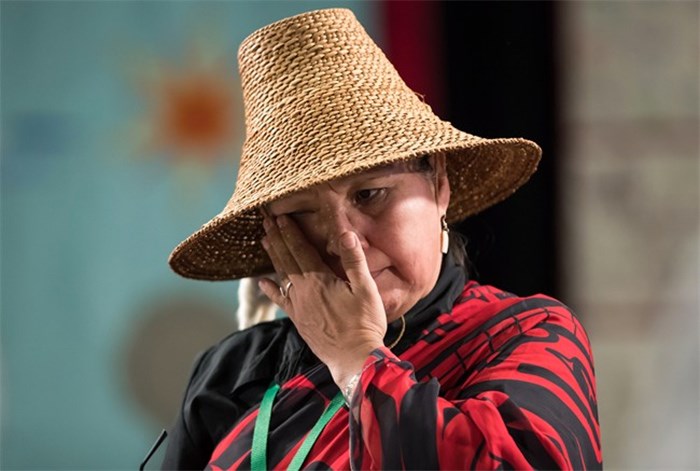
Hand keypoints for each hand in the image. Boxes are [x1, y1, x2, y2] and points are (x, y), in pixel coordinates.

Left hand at [258, 214, 385, 387]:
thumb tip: (345, 233)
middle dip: (276, 238)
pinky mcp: (299, 320)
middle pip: (286, 258)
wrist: (353, 358)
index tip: (279, 217)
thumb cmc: (364, 323)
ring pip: (281, 275)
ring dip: (273, 257)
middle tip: (265, 221)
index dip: (289, 232)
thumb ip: (353, 260)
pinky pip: (281, 300)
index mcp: (319, 279)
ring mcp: (299, 306)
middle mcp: (303, 291)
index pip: (300, 249)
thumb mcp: (365, 288)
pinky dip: (271, 289)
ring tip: (264, 241)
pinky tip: (263, 282)